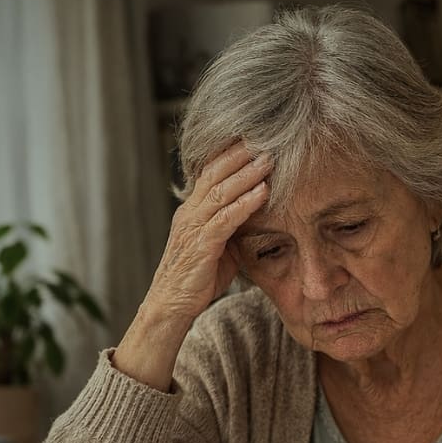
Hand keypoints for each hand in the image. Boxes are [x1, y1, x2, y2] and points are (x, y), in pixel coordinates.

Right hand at [146, 142, 272, 322]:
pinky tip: (262, 192)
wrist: (172, 306)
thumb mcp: (219, 245)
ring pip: (220, 192)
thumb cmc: (198, 277)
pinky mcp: (200, 246)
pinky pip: (224, 219)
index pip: (210, 171)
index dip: (230, 152)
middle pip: (214, 173)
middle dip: (240, 154)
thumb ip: (233, 225)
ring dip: (247, 174)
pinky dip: (245, 204)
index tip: (253, 137)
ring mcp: (193, 228)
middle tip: (264, 137)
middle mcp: (189, 213)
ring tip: (269, 159)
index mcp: (192, 210)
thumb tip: (258, 210)